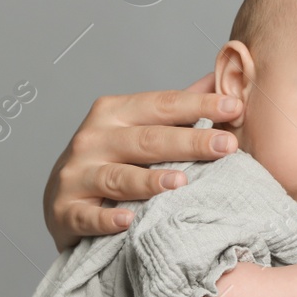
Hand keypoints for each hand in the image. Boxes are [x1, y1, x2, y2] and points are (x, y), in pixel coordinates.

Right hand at [42, 71, 243, 250]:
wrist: (62, 200)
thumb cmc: (110, 159)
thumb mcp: (137, 126)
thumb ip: (176, 107)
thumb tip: (219, 77)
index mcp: (113, 113)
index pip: (161, 105)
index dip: (198, 105)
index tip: (234, 107)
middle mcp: (93, 139)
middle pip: (146, 139)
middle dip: (189, 141)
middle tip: (227, 146)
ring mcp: (76, 175)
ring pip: (117, 177)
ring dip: (148, 181)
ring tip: (181, 183)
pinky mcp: (66, 211)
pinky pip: (88, 216)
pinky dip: (106, 219)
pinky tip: (128, 220)